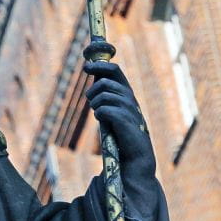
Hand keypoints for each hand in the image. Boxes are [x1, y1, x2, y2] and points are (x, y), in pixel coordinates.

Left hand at [84, 60, 155, 182]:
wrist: (134, 154)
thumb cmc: (122, 132)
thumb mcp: (115, 110)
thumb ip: (107, 96)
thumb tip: (94, 80)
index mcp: (127, 93)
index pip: (115, 70)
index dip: (99, 65)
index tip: (85, 67)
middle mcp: (129, 97)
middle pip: (105, 82)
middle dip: (93, 90)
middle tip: (90, 100)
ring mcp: (128, 108)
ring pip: (102, 96)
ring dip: (95, 105)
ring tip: (99, 114)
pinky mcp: (124, 119)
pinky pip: (103, 110)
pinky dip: (99, 115)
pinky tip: (103, 121)